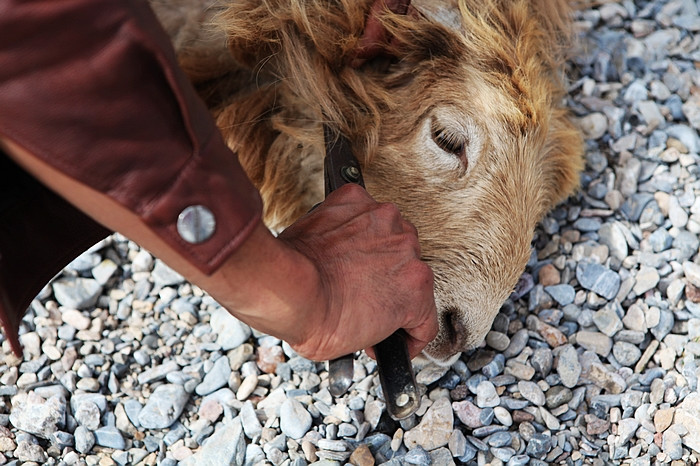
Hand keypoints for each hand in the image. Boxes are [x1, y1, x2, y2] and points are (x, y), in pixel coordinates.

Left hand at [278, 183, 437, 359]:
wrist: (287, 289)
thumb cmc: (318, 319)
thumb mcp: (360, 343)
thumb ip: (382, 328)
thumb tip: (373, 323)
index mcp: (415, 287)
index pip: (424, 315)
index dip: (406, 331)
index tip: (392, 331)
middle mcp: (406, 247)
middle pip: (407, 268)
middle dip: (389, 283)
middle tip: (363, 295)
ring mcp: (381, 220)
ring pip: (388, 235)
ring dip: (374, 249)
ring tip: (347, 265)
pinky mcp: (354, 201)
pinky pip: (361, 210)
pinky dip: (350, 223)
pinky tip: (336, 240)